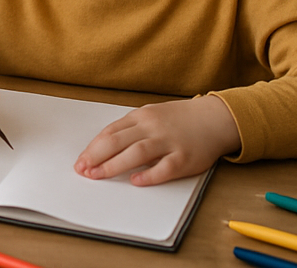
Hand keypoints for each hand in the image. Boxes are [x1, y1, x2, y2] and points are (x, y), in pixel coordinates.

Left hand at [75, 95, 239, 185]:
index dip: (93, 148)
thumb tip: (104, 147)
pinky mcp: (185, 158)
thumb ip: (131, 129)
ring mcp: (169, 142)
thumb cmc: (180, 119)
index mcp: (141, 116)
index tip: (81, 161)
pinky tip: (135, 181)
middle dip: (96, 156)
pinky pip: (165, 168)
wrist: (215, 118)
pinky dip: (149, 175)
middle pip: (118, 141)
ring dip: (114, 165)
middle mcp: (153, 127)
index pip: (110, 132)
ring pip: (137, 153)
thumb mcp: (151, 115)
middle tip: (83, 170)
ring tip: (99, 176)